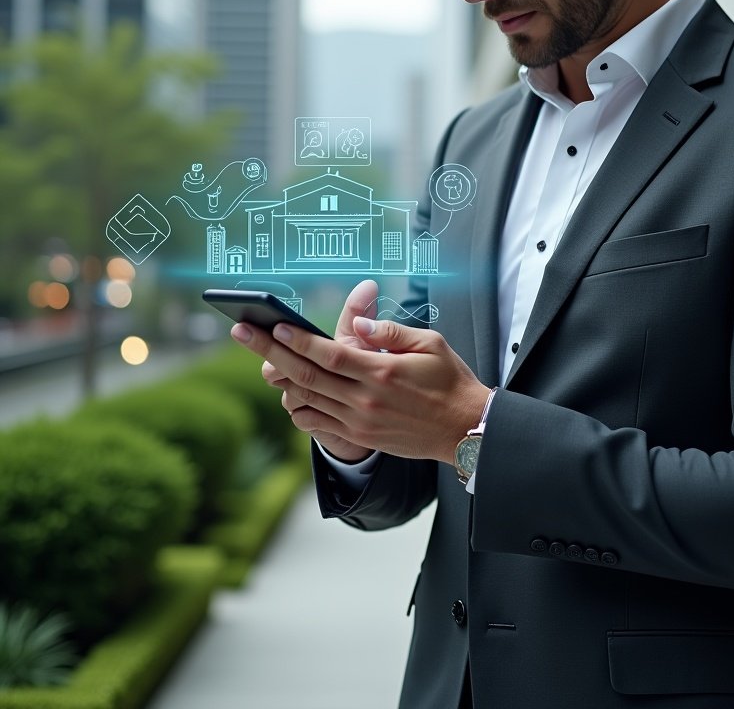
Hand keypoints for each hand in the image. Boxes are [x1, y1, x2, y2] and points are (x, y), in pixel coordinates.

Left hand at [234, 285, 490, 463]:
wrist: (465, 429)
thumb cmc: (450, 380)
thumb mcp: (430, 343)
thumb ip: (389, 331)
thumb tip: (356, 326)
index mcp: (381, 372)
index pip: (329, 354)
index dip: (298, 339)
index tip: (273, 323)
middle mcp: (364, 400)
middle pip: (305, 375)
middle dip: (267, 351)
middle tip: (241, 330)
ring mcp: (359, 422)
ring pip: (304, 400)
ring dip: (278, 378)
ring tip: (261, 357)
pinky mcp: (359, 437)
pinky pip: (315, 423)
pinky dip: (296, 406)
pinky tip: (289, 390)